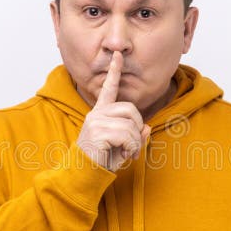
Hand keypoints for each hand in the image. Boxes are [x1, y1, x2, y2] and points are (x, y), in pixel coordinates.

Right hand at [76, 51, 150, 171]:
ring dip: (135, 142)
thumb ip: (135, 136)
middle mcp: (96, 113)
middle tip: (133, 145)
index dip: (114, 71)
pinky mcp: (98, 131)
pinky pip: (127, 135)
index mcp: (100, 113)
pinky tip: (124, 155)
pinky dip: (131, 148)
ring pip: (131, 123)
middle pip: (130, 108)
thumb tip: (147, 128)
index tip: (117, 55)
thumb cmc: (101, 161)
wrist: (83, 174)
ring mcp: (96, 121)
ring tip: (127, 153)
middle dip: (138, 127)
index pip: (109, 88)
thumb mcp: (122, 147)